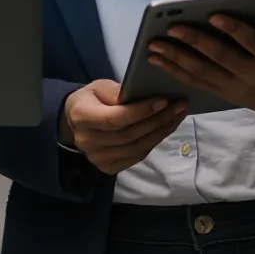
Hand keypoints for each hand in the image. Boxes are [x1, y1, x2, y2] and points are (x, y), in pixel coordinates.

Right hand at [59, 80, 190, 176]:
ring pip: (137, 148)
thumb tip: (141, 98)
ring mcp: (97, 158)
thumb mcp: (100, 86)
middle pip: (129, 135)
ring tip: (177, 116)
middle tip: (178, 106)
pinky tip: (165, 129)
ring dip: (161, 132)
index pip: (115, 119)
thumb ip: (117, 92)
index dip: (141, 112)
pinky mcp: (108, 167)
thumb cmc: (92, 99)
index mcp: (82, 117)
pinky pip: (137, 156)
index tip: (163, 100)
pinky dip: (154, 142)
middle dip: (158, 120)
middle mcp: (87, 141)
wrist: (77, 121)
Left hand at [143, 9, 254, 134]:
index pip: (252, 43)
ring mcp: (238, 88)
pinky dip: (178, 74)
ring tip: (153, 47)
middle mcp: (253, 75)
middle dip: (193, 42)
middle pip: (220, 58)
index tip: (213, 14)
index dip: (233, 29)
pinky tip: (160, 62)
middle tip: (170, 28)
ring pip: (203, 74)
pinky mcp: (228, 95)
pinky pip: (200, 85)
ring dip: (176, 60)